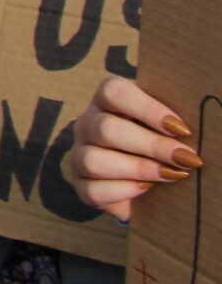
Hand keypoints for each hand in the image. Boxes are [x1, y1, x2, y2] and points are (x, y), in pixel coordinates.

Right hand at [71, 75, 198, 222]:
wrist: (149, 184)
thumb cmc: (163, 147)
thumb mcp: (167, 130)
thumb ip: (176, 124)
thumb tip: (206, 129)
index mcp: (106, 102)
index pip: (113, 92)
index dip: (147, 109)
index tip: (182, 129)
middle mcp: (87, 125)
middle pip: (106, 128)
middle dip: (152, 146)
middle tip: (186, 158)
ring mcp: (78, 155)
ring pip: (94, 160)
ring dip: (139, 169)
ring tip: (171, 176)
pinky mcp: (80, 186)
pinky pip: (94, 190)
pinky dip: (124, 192)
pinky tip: (146, 190)